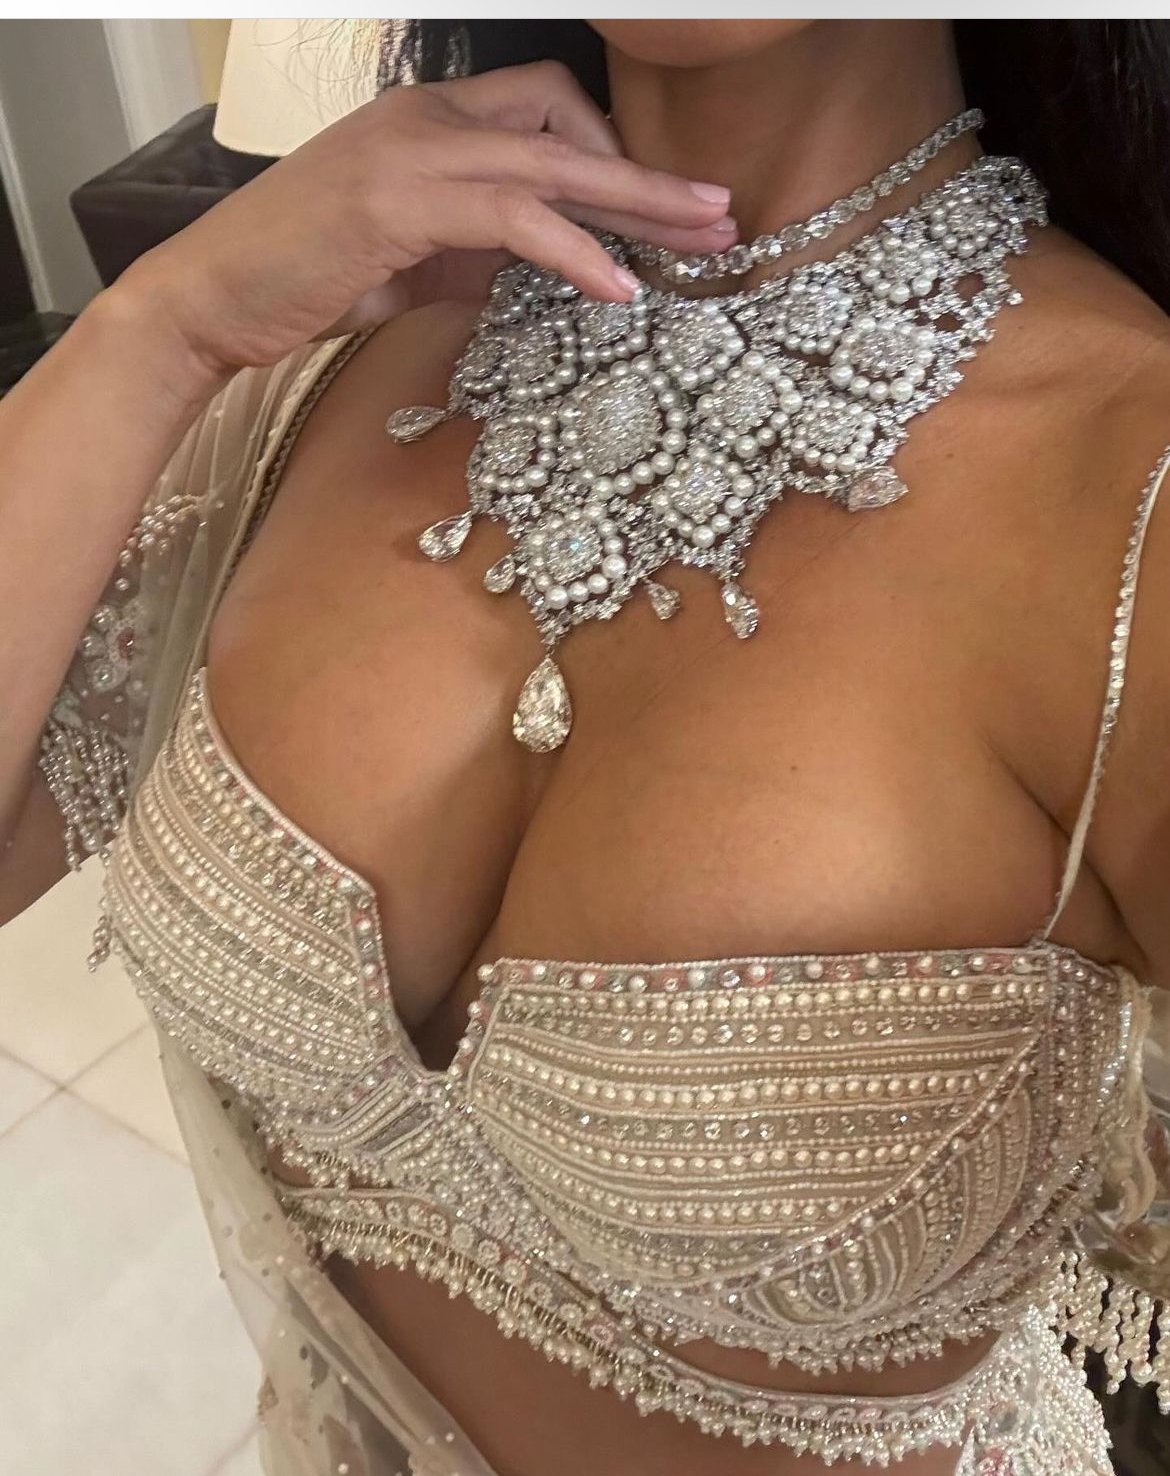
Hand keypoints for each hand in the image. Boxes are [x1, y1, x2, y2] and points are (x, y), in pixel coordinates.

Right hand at [115, 61, 735, 380]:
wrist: (215, 296)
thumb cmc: (308, 276)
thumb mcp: (412, 254)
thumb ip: (478, 246)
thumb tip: (545, 263)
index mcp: (429, 121)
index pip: (543, 105)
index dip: (607, 151)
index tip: (654, 208)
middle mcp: (426, 120)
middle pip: (567, 125)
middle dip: (651, 175)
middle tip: (720, 212)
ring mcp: (412, 152)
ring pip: (554, 163)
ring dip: (637, 204)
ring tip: (701, 241)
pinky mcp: (401, 200)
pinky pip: (513, 216)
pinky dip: (574, 250)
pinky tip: (617, 287)